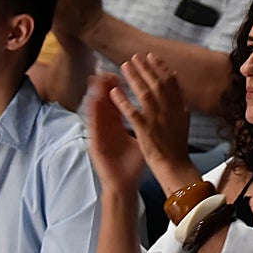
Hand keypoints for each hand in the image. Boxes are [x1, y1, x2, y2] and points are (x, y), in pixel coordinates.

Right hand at [85, 73, 145, 196]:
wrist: (124, 183)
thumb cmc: (132, 162)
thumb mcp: (141, 138)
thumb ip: (146, 123)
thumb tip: (160, 108)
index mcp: (120, 125)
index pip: (119, 101)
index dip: (120, 86)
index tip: (125, 69)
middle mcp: (108, 127)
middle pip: (106, 103)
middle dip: (107, 85)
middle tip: (107, 69)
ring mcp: (101, 135)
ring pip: (97, 111)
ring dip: (96, 95)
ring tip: (96, 80)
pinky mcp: (95, 144)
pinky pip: (93, 126)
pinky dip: (93, 113)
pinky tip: (92, 101)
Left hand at [109, 53, 194, 190]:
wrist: (175, 165)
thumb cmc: (177, 143)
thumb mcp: (183, 118)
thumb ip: (178, 100)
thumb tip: (176, 80)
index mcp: (179, 106)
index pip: (170, 81)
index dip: (160, 67)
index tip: (151, 56)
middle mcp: (170, 110)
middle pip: (157, 83)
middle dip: (145, 68)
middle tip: (135, 56)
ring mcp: (157, 119)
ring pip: (144, 93)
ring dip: (134, 78)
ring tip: (124, 66)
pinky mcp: (145, 130)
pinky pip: (131, 112)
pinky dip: (123, 101)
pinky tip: (114, 92)